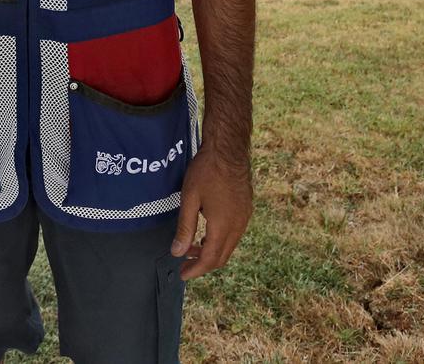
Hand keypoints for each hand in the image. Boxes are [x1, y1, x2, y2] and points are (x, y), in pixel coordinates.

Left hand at [169, 150, 251, 279]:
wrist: (228, 149)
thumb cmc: (207, 170)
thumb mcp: (189, 198)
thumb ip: (184, 227)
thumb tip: (177, 252)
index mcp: (223, 226)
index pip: (209, 259)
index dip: (195, 270)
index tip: (182, 274)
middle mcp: (238, 225)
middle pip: (221, 257)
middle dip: (202, 264)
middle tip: (184, 263)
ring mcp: (245, 217)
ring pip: (229, 246)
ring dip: (211, 251)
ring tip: (191, 247)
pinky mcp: (246, 209)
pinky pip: (234, 234)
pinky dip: (220, 240)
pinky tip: (207, 232)